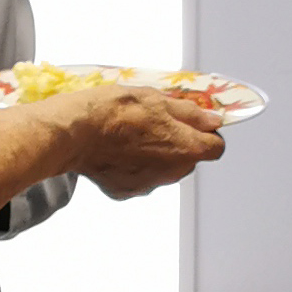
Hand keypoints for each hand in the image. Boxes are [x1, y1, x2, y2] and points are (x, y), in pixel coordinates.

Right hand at [53, 87, 228, 201]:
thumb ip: (190, 113)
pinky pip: (140, 177)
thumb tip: (213, 120)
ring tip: (132, 134)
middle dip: (180, 143)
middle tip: (158, 122)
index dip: (208, 132)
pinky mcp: (126, 191)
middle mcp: (172, 173)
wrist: (76, 133)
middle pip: (189, 159)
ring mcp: (148, 185)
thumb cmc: (116, 111)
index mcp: (186, 149)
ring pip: (164, 169)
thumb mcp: (158, 100)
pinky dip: (134, 165)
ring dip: (157, 154)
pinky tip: (117, 149)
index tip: (194, 122)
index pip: (216, 147)